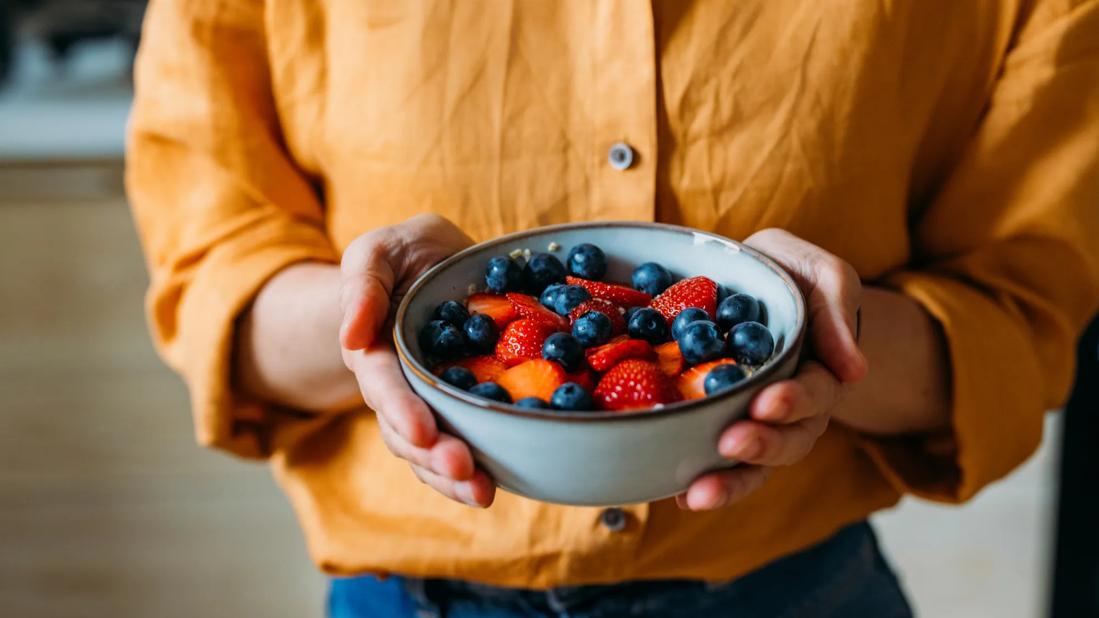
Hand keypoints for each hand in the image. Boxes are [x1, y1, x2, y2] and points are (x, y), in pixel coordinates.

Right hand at [339, 214, 495, 506]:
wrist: (439, 261)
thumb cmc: (403, 254)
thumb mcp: (378, 251)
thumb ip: (363, 284)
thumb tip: (351, 336)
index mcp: (374, 351)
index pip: (383, 386)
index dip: (401, 410)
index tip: (422, 431)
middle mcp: (399, 387)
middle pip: (407, 432)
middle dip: (433, 455)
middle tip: (465, 470)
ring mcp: (431, 402)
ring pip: (433, 449)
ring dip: (454, 477)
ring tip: (483, 492)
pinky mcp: (465, 406)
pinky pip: (468, 441)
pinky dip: (482, 465)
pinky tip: (502, 482)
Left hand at [677, 228, 868, 510]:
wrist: (749, 281)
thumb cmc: (790, 274)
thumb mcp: (820, 273)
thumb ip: (838, 306)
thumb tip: (855, 370)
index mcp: (821, 371)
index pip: (814, 394)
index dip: (793, 402)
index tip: (767, 402)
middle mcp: (793, 408)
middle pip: (788, 441)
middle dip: (761, 446)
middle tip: (731, 443)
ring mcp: (757, 422)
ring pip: (754, 465)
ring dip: (730, 482)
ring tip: (698, 495)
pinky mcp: (720, 426)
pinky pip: (715, 463)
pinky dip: (698, 481)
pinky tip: (675, 496)